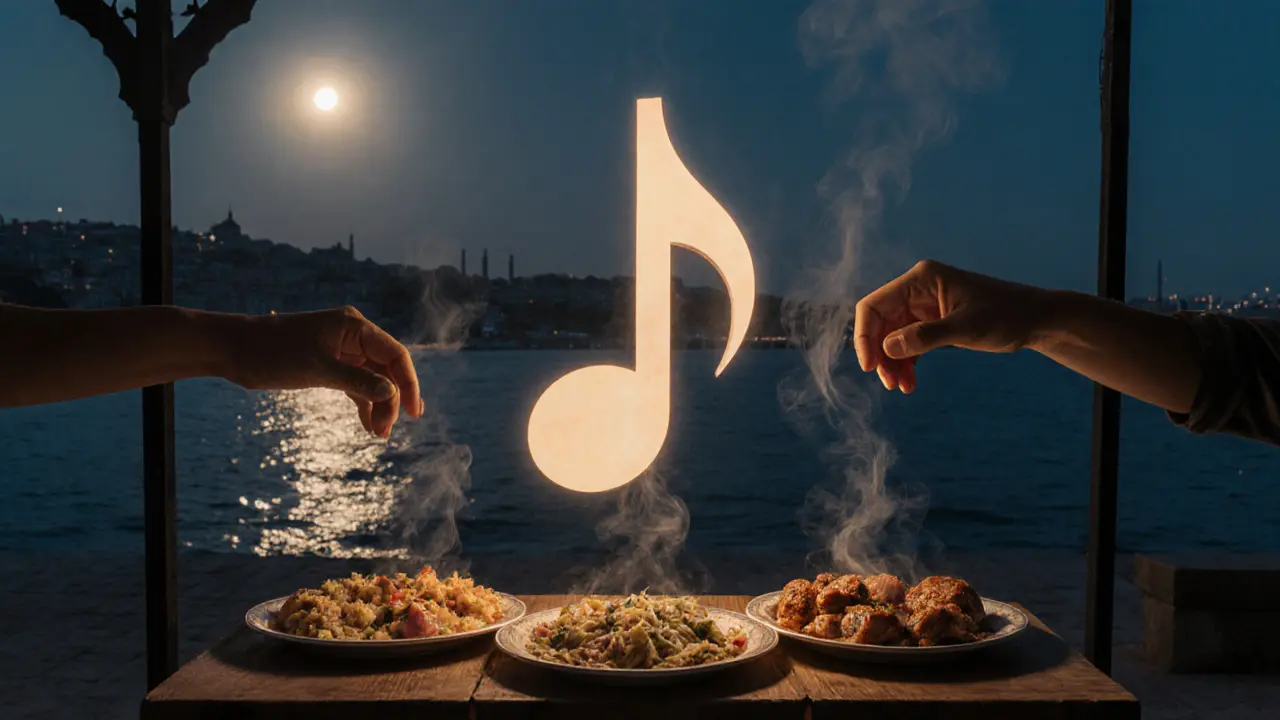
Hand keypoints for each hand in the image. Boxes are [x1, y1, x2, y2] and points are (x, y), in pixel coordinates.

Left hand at [222, 306, 423, 436]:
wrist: (235, 350)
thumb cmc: (273, 352)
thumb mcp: (317, 368)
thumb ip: (356, 381)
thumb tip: (391, 394)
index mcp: (355, 326)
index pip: (395, 354)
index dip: (409, 383)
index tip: (414, 413)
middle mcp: (354, 336)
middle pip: (387, 369)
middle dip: (391, 400)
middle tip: (386, 431)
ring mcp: (343, 350)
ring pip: (374, 380)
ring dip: (379, 405)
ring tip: (379, 434)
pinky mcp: (331, 364)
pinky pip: (357, 385)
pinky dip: (364, 404)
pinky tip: (368, 425)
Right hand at [853, 260, 1046, 392]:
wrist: (1033, 320)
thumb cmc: (1005, 315)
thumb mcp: (966, 327)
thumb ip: (926, 336)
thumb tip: (888, 348)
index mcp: (920, 280)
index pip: (874, 305)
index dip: (865, 335)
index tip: (870, 365)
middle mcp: (916, 291)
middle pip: (879, 323)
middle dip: (880, 353)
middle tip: (888, 382)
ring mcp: (922, 307)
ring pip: (891, 337)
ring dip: (892, 362)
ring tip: (899, 386)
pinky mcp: (931, 323)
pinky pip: (907, 343)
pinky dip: (906, 363)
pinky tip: (909, 383)